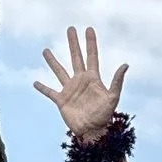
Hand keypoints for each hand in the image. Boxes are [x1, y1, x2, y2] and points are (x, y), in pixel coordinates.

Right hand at [32, 24, 126, 142]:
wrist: (93, 132)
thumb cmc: (105, 116)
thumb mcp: (113, 97)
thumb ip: (117, 81)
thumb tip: (125, 65)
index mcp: (93, 78)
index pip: (91, 56)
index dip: (90, 42)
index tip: (88, 29)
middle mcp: (81, 81)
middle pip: (76, 57)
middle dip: (73, 43)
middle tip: (70, 29)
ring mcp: (70, 90)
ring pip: (59, 71)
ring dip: (52, 61)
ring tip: (45, 50)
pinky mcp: (61, 101)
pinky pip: (50, 92)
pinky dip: (42, 88)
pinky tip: (35, 83)